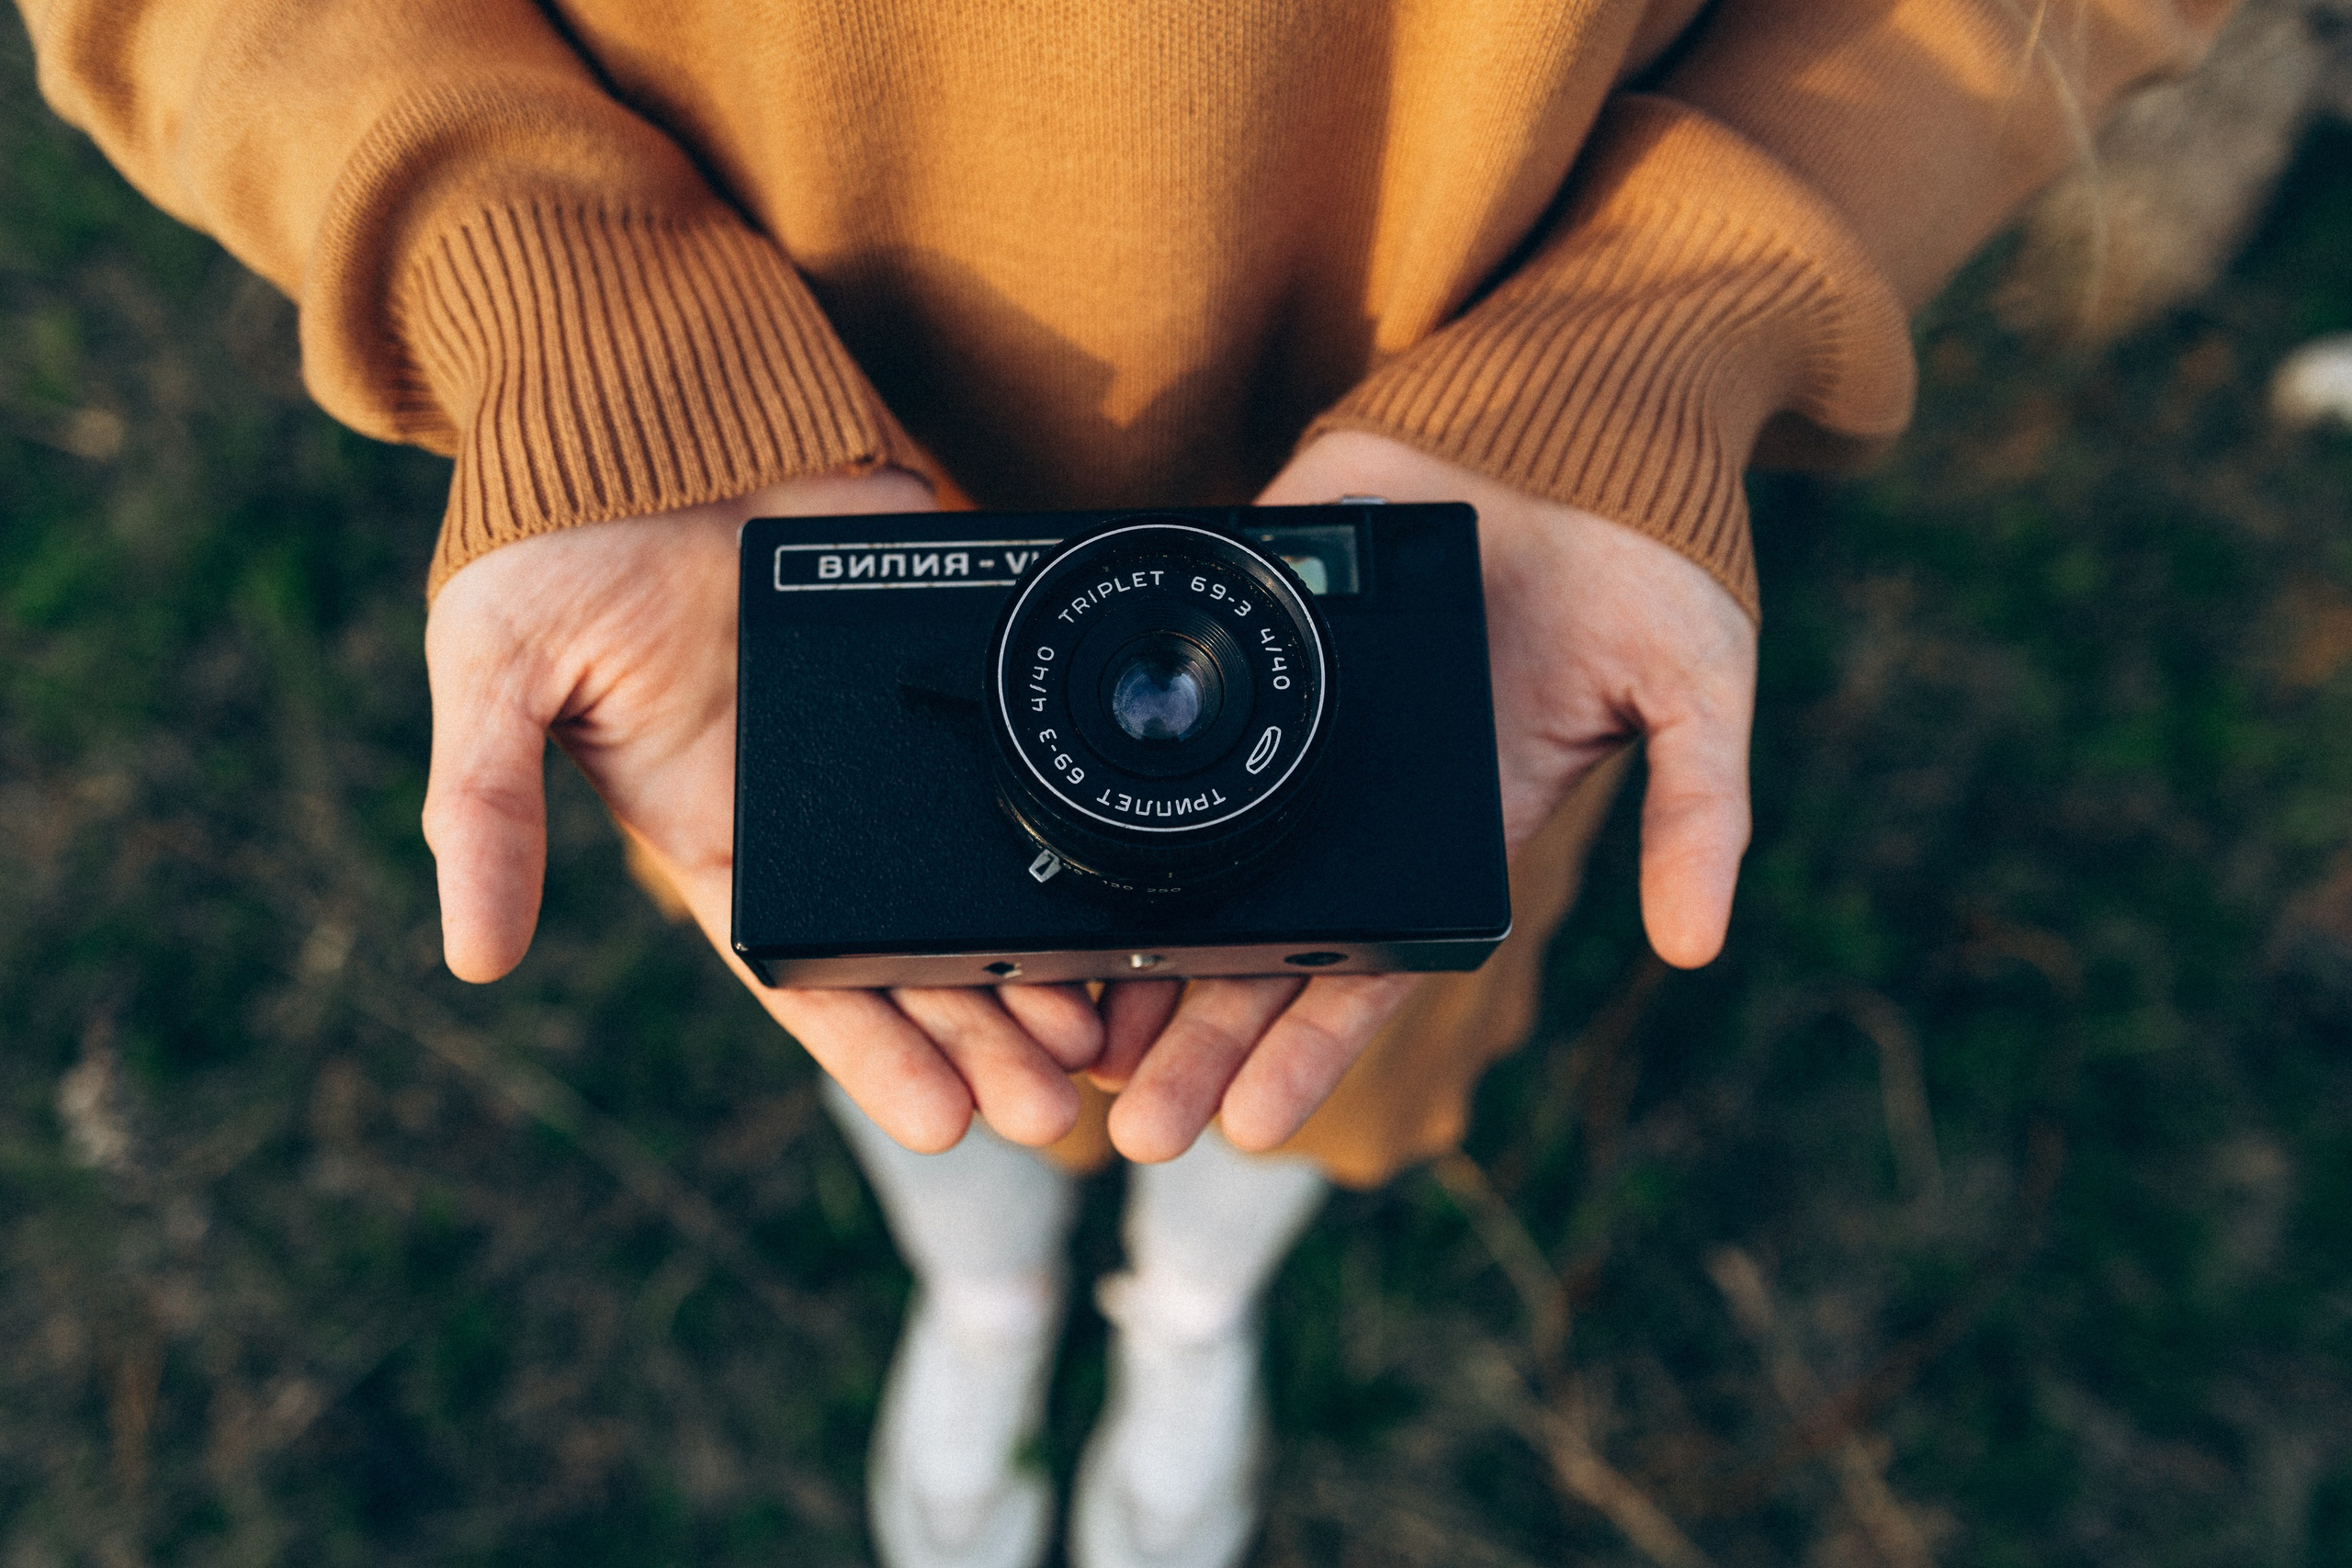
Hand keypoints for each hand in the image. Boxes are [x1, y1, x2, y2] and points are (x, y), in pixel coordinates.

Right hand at [421, 473, 1103, 1152]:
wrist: (647, 391)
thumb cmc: (553, 538)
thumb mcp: (495, 670)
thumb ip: (483, 807)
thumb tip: (471, 956)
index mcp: (716, 835)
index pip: (806, 974)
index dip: (875, 1054)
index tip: (949, 1124)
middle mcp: (814, 812)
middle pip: (916, 955)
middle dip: (984, 1036)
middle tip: (1062, 1110)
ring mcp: (890, 747)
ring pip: (982, 880)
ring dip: (1040, 961)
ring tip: (1110, 1035)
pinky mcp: (950, 665)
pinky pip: (1023, 762)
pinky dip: (1069, 830)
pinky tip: (1126, 890)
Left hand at [1092, 431, 1757, 1160]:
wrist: (1571, 426)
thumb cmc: (1641, 567)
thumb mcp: (1696, 687)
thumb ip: (1701, 814)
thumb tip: (1698, 941)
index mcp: (1449, 840)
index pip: (1366, 969)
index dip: (1306, 1049)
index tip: (1248, 1125)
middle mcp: (1355, 804)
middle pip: (1258, 947)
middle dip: (1195, 1037)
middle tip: (1129, 1122)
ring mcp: (1289, 728)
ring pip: (1191, 861)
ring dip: (1132, 950)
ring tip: (1063, 1034)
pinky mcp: (1241, 632)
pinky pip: (1162, 728)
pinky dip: (1105, 796)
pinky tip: (1050, 862)